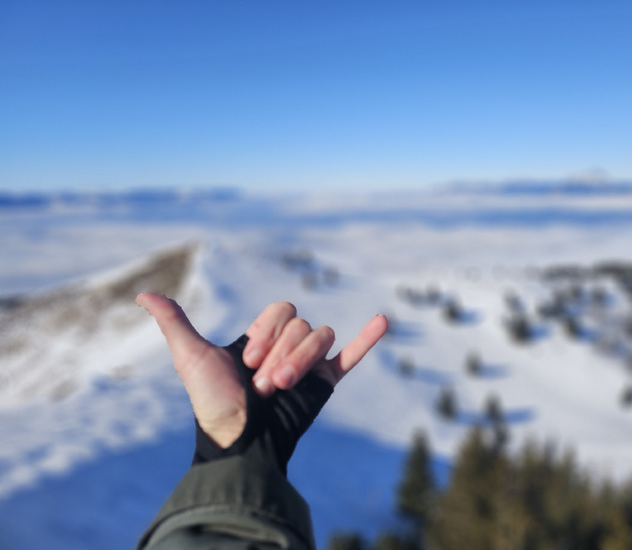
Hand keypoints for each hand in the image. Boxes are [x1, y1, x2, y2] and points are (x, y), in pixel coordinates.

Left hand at [136, 293, 387, 447]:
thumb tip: (142, 294)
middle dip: (280, 352)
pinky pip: (351, 355)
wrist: (240, 441)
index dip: (267, 330)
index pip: (282, 310)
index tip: (246, 359)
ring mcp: (310, 363)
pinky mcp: (327, 380)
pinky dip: (367, 338)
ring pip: (321, 336)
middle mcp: (288, 347)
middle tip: (262, 383)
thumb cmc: (213, 403)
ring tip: (281, 388)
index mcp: (263, 338)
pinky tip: (384, 320)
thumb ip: (174, 323)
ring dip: (300, 361)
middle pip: (301, 324)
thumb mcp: (192, 357)